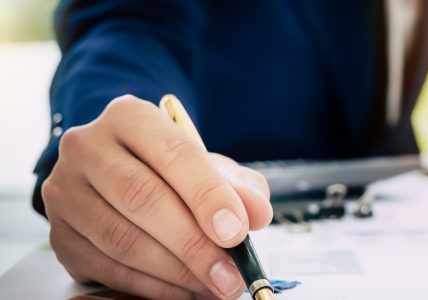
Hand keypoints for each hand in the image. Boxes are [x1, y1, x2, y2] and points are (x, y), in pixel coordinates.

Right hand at [42, 95, 272, 298]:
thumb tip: (256, 213)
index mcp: (130, 117)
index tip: (236, 232)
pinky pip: (108, 268)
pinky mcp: (61, 235)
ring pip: (122, 239)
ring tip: (214, 285)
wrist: (124, 176)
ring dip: (176, 271)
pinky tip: (185, 289)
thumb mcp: (213, 168)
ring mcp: (66, 192)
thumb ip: (240, 187)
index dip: (207, 196)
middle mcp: (88, 148)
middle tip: (230, 273)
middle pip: (143, 198)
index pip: (173, 154)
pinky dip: (153, 286)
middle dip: (194, 243)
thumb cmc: (172, 171)